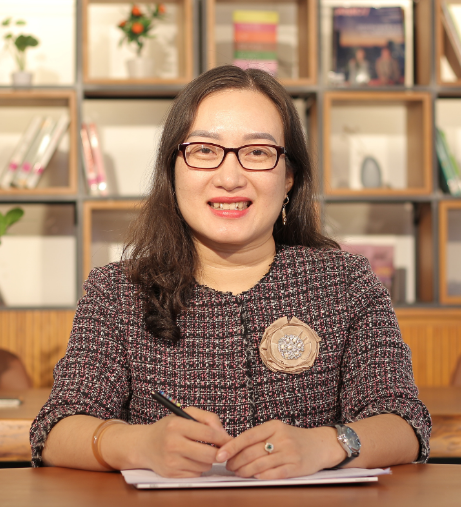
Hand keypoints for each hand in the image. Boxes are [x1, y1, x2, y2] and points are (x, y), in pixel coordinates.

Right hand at [126, 407, 231, 477]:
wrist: (145, 445)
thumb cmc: (168, 428)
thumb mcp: (185, 414)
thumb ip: (207, 418)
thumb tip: (223, 434)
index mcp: (176, 425)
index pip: (207, 433)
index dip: (222, 438)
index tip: (229, 440)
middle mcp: (172, 443)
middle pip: (208, 454)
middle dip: (218, 452)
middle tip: (220, 449)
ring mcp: (171, 461)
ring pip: (204, 466)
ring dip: (207, 460)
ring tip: (199, 451)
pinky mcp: (171, 474)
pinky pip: (196, 474)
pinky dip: (197, 468)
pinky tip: (190, 460)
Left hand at [214, 420, 344, 479]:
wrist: (320, 444)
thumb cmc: (293, 438)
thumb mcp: (277, 431)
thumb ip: (259, 437)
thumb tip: (233, 447)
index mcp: (274, 426)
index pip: (247, 436)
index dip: (231, 446)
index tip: (219, 454)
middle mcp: (281, 438)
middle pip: (251, 452)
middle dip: (236, 461)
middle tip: (228, 466)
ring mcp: (289, 452)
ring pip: (260, 464)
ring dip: (244, 471)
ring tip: (237, 473)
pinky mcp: (296, 467)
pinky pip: (274, 474)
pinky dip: (261, 476)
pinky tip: (254, 477)